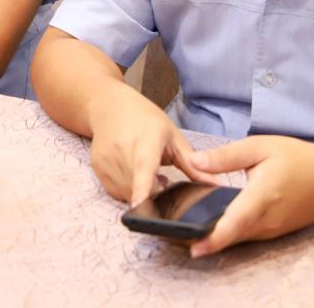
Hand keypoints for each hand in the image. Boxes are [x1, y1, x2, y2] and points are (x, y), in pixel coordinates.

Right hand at [88, 87, 214, 206]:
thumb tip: (215, 185)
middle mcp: (122, 150)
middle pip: (138, 188)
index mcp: (146, 140)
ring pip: (126, 194)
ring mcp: (106, 160)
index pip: (144, 168)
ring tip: (149, 174)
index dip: (143, 189)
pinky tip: (134, 175)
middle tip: (164, 180)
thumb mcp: (173, 137)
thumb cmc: (145, 119)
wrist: (109, 106)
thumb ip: (193, 165)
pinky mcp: (97, 169)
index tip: (142, 206)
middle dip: (154, 193)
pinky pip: (116, 192)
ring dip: (141, 194)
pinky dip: (128, 190)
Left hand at [187, 135, 313, 256]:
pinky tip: (210, 227)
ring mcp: (271, 230)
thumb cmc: (298, 160)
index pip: (235, 221)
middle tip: (173, 238)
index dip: (214, 238)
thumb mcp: (261, 147)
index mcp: (262, 196)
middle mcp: (267, 219)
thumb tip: (195, 162)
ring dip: (214, 239)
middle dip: (203, 240)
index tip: (193, 248)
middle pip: (231, 236)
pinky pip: (246, 236)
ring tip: (185, 233)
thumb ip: (226, 156)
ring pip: (237, 238)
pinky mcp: (272, 232)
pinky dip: (228, 234)